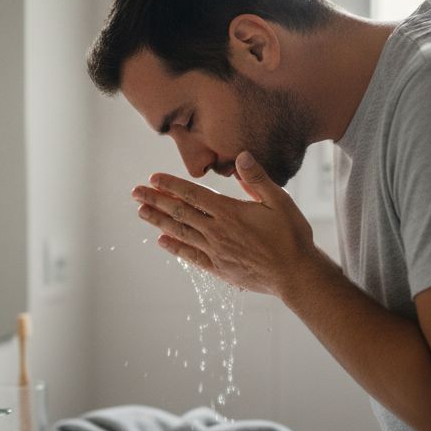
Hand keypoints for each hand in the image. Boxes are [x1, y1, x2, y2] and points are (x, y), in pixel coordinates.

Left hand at [132, 151, 336, 296]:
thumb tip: (241, 155)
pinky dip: (175, 247)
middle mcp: (217, 231)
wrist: (295, 275)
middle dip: (155, 200)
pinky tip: (162, 241)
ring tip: (141, 212)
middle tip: (135, 193)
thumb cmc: (291, 236)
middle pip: (179, 212)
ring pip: (180, 232)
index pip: (192, 194)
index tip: (153, 179)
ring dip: (158, 221)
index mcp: (229, 212)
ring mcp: (215, 251)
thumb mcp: (279, 201)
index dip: (171, 185)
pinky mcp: (219, 268)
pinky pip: (191, 256)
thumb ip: (257, 179)